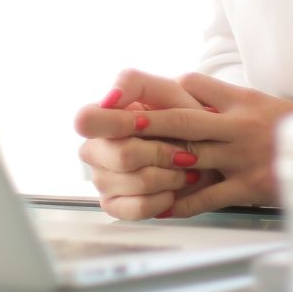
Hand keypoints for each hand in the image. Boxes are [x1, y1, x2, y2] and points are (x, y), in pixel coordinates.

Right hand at [72, 70, 216, 220]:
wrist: (207, 153)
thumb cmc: (185, 117)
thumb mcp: (167, 90)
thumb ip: (133, 83)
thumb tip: (108, 100)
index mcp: (100, 117)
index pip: (85, 120)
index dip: (116, 124)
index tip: (146, 123)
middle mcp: (94, 149)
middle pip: (119, 156)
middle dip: (160, 153)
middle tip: (183, 151)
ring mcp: (102, 179)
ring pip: (133, 183)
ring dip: (169, 176)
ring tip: (185, 170)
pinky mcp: (115, 204)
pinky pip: (136, 208)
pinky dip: (163, 200)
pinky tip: (173, 190)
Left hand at [74, 70, 292, 217]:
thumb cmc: (292, 128)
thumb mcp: (261, 101)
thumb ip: (225, 98)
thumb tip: (188, 88)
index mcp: (239, 100)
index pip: (193, 85)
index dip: (163, 89)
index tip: (130, 95)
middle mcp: (236, 125)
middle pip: (181, 119)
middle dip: (143, 120)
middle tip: (108, 120)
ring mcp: (241, 156)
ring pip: (189, 156)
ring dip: (153, 161)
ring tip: (121, 163)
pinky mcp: (248, 186)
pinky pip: (208, 196)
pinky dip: (182, 203)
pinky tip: (159, 207)